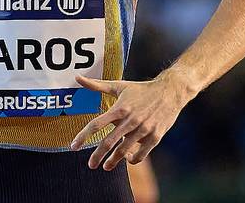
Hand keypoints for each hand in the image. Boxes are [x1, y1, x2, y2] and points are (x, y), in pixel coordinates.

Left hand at [68, 74, 191, 170]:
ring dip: (113, 161)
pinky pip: (140, 155)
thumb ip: (97, 85)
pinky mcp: (155, 137)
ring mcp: (143, 130)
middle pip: (109, 142)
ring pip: (123, 151)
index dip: (83, 136)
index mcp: (120, 108)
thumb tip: (77, 78)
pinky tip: (127, 158)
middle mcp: (130, 120)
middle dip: (97, 156)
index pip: (97, 124)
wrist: (170, 92)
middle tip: (90, 165)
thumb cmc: (141, 90)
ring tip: (106, 166)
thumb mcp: (119, 86)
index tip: (73, 146)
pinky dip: (132, 159)